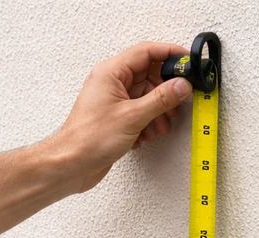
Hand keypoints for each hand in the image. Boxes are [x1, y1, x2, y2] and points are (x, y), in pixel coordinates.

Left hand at [49, 42, 193, 192]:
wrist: (71, 165)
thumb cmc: (89, 139)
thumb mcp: (133, 116)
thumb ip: (161, 99)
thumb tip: (181, 86)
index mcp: (111, 72)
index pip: (146, 52)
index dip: (169, 54)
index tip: (187, 61)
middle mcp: (111, 82)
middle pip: (148, 75)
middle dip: (165, 91)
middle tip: (178, 102)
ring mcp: (113, 100)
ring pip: (145, 96)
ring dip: (158, 111)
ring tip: (161, 125)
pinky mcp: (115, 117)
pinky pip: (139, 111)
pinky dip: (148, 122)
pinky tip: (147, 135)